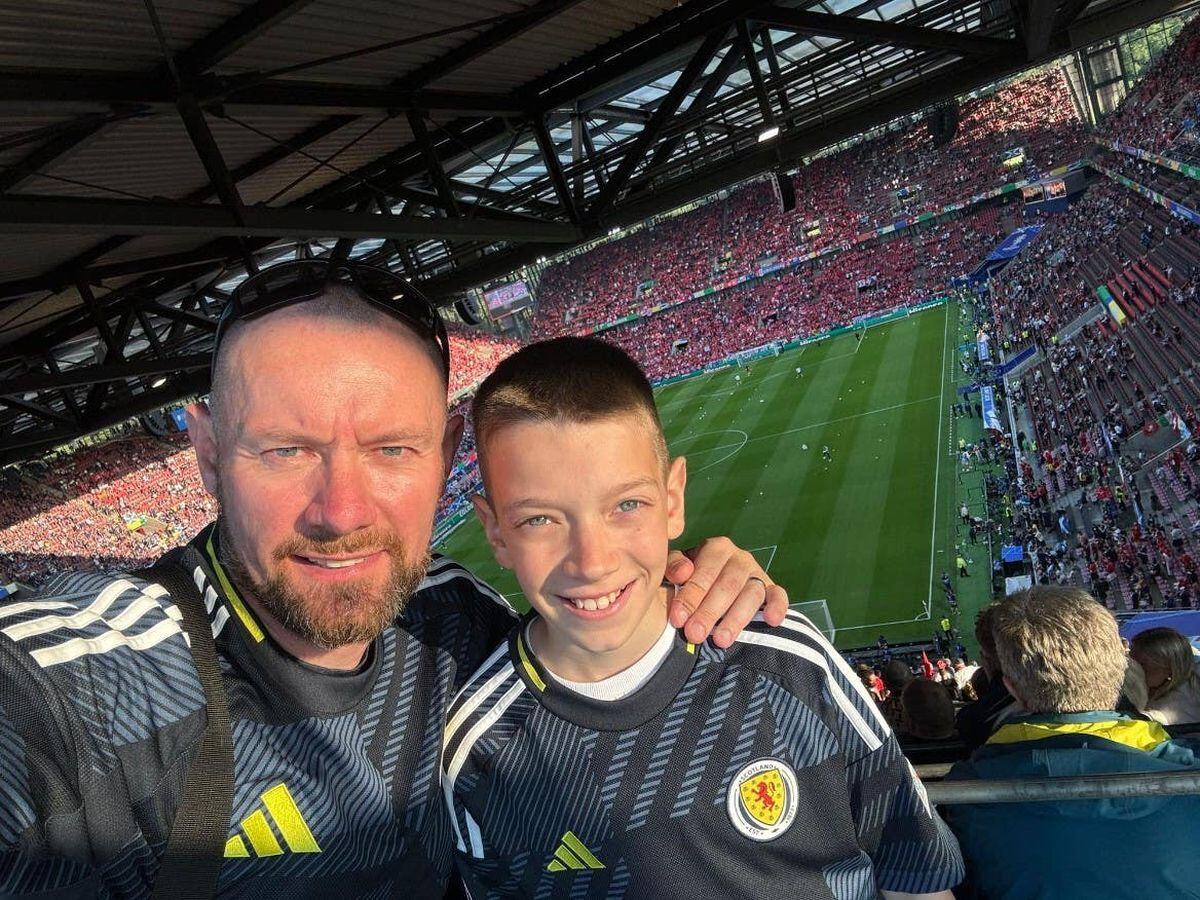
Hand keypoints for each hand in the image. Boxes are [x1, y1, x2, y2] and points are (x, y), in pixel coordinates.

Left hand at [664, 537, 787, 647]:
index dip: (690, 596)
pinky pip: (779, 596)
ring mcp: (758, 573)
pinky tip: (771, 621)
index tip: (678, 618)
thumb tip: (683, 573)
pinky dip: (778, 607)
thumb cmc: (691, 578)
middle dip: (709, 612)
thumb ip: (674, 567)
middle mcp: (740, 558)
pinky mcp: (772, 589)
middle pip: (727, 585)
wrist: (712, 585)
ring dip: (736, 618)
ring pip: (752, 593)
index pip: (704, 571)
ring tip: (721, 640)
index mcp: (716, 548)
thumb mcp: (678, 569)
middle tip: (695, 634)